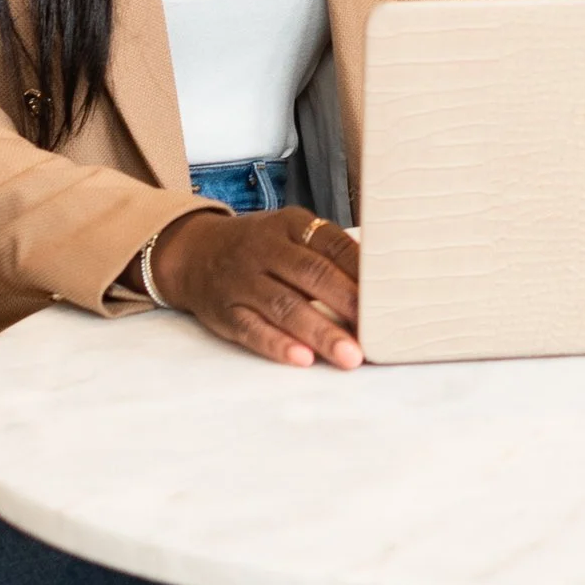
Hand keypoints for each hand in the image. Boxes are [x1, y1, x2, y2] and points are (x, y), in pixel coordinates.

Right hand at [144, 206, 362, 369]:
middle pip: (312, 276)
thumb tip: (382, 282)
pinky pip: (252, 329)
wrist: (194, 252)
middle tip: (376, 331)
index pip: (332, 244)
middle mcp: (265, 249)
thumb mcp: (291, 233)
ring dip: (320, 333)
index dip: (362, 271)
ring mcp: (243, 281)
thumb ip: (329, 252)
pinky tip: (302, 359)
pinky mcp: (225, 311)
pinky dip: (278, 345)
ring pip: (285, 307)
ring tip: (349, 356)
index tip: (390, 295)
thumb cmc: (261, 247)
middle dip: (347, 305)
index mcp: (290, 225)